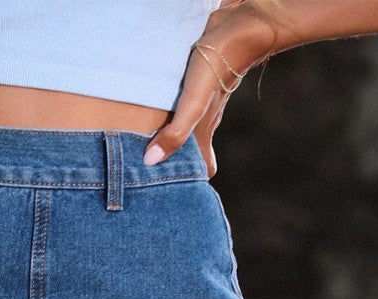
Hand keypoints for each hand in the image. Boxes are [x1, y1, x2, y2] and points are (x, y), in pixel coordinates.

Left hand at [143, 0, 294, 175]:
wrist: (235, 28)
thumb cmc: (216, 69)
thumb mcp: (193, 105)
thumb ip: (175, 134)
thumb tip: (151, 162)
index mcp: (204, 134)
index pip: (204, 169)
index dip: (192, 183)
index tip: (175, 192)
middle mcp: (202, 122)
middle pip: (190, 151)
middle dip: (173, 164)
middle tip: (149, 174)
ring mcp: (198, 103)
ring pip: (182, 128)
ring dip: (166, 138)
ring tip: (142, 148)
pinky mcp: (192, 84)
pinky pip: (176, 106)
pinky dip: (165, 115)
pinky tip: (150, 112)